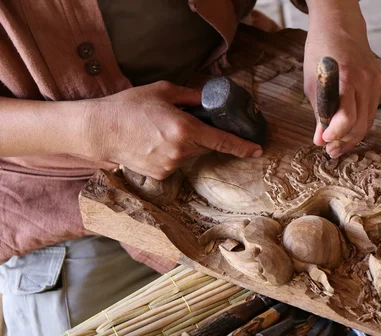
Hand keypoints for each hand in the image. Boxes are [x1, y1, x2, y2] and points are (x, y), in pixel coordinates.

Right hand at [81, 81, 262, 178]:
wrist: (99, 130)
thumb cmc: (129, 106)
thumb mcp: (163, 91)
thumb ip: (192, 96)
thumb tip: (210, 98)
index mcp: (185, 129)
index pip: (222, 141)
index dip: (243, 147)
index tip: (258, 150)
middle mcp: (181, 151)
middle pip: (206, 146)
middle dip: (203, 135)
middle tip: (184, 122)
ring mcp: (170, 166)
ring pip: (191, 155)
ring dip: (186, 144)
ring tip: (162, 131)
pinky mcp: (161, 175)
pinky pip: (176, 163)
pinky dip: (172, 153)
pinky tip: (154, 143)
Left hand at [304, 0, 380, 158]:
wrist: (340, 28)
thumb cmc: (321, 54)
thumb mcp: (312, 84)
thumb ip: (319, 113)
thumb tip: (320, 140)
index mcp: (345, 78)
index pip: (347, 118)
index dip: (336, 134)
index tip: (324, 141)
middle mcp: (366, 80)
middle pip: (361, 124)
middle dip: (344, 141)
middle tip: (330, 151)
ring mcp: (377, 82)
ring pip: (369, 120)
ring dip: (353, 136)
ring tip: (337, 145)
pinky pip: (373, 110)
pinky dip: (361, 120)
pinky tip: (349, 125)